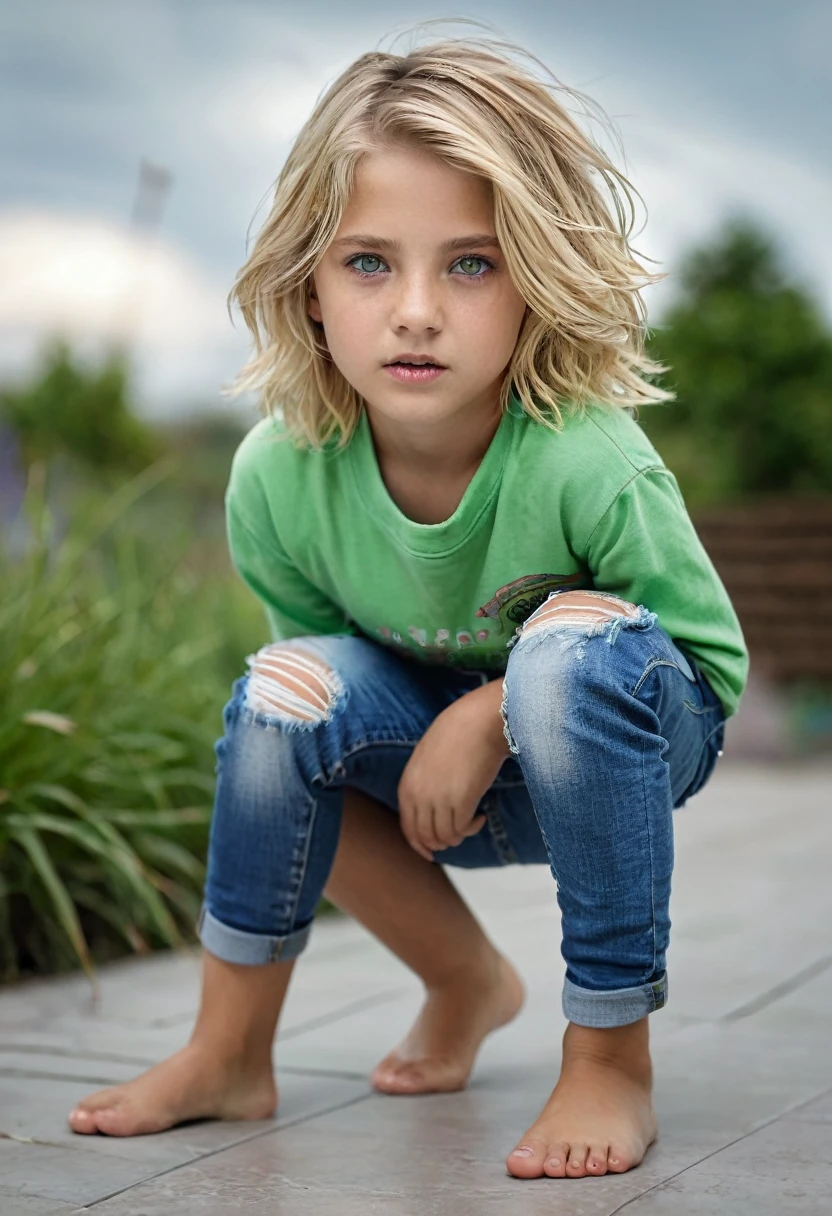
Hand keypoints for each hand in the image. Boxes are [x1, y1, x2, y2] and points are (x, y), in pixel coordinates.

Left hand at [397, 679, 510, 861]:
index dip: (420, 845)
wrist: (478, 721)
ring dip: (460, 834)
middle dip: (443, 842)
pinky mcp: (461, 801)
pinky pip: (463, 829)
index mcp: (407, 785)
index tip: (432, 853)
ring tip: (473, 818)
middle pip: (427, 837)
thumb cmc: (457, 734)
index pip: (408, 827)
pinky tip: (481, 814)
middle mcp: (419, 796)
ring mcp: (439, 799)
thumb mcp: (427, 760)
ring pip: (446, 837)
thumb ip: (423, 785)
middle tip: (460, 832)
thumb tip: (431, 811)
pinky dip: (472, 827)